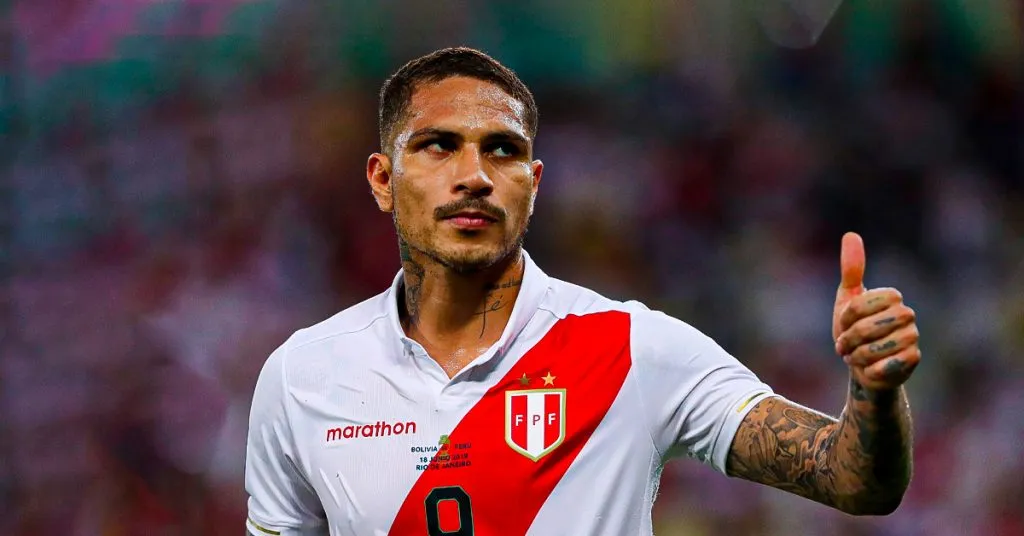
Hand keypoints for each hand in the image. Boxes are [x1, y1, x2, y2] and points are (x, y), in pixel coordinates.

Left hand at [832, 232, 920, 390]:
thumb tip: (851, 235)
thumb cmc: (854, 330)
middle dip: (849, 340)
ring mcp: (912, 337)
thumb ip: (852, 269)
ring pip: (873, 349)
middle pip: (865, 328)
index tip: (844, 324)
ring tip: (858, 356)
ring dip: (857, 356)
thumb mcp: (847, 299)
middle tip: (846, 345)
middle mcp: (907, 314)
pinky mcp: (913, 360)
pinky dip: (870, 370)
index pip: (858, 306)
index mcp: (891, 297)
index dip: (845, 319)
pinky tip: (872, 369)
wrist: (864, 366)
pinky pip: (884, 366)